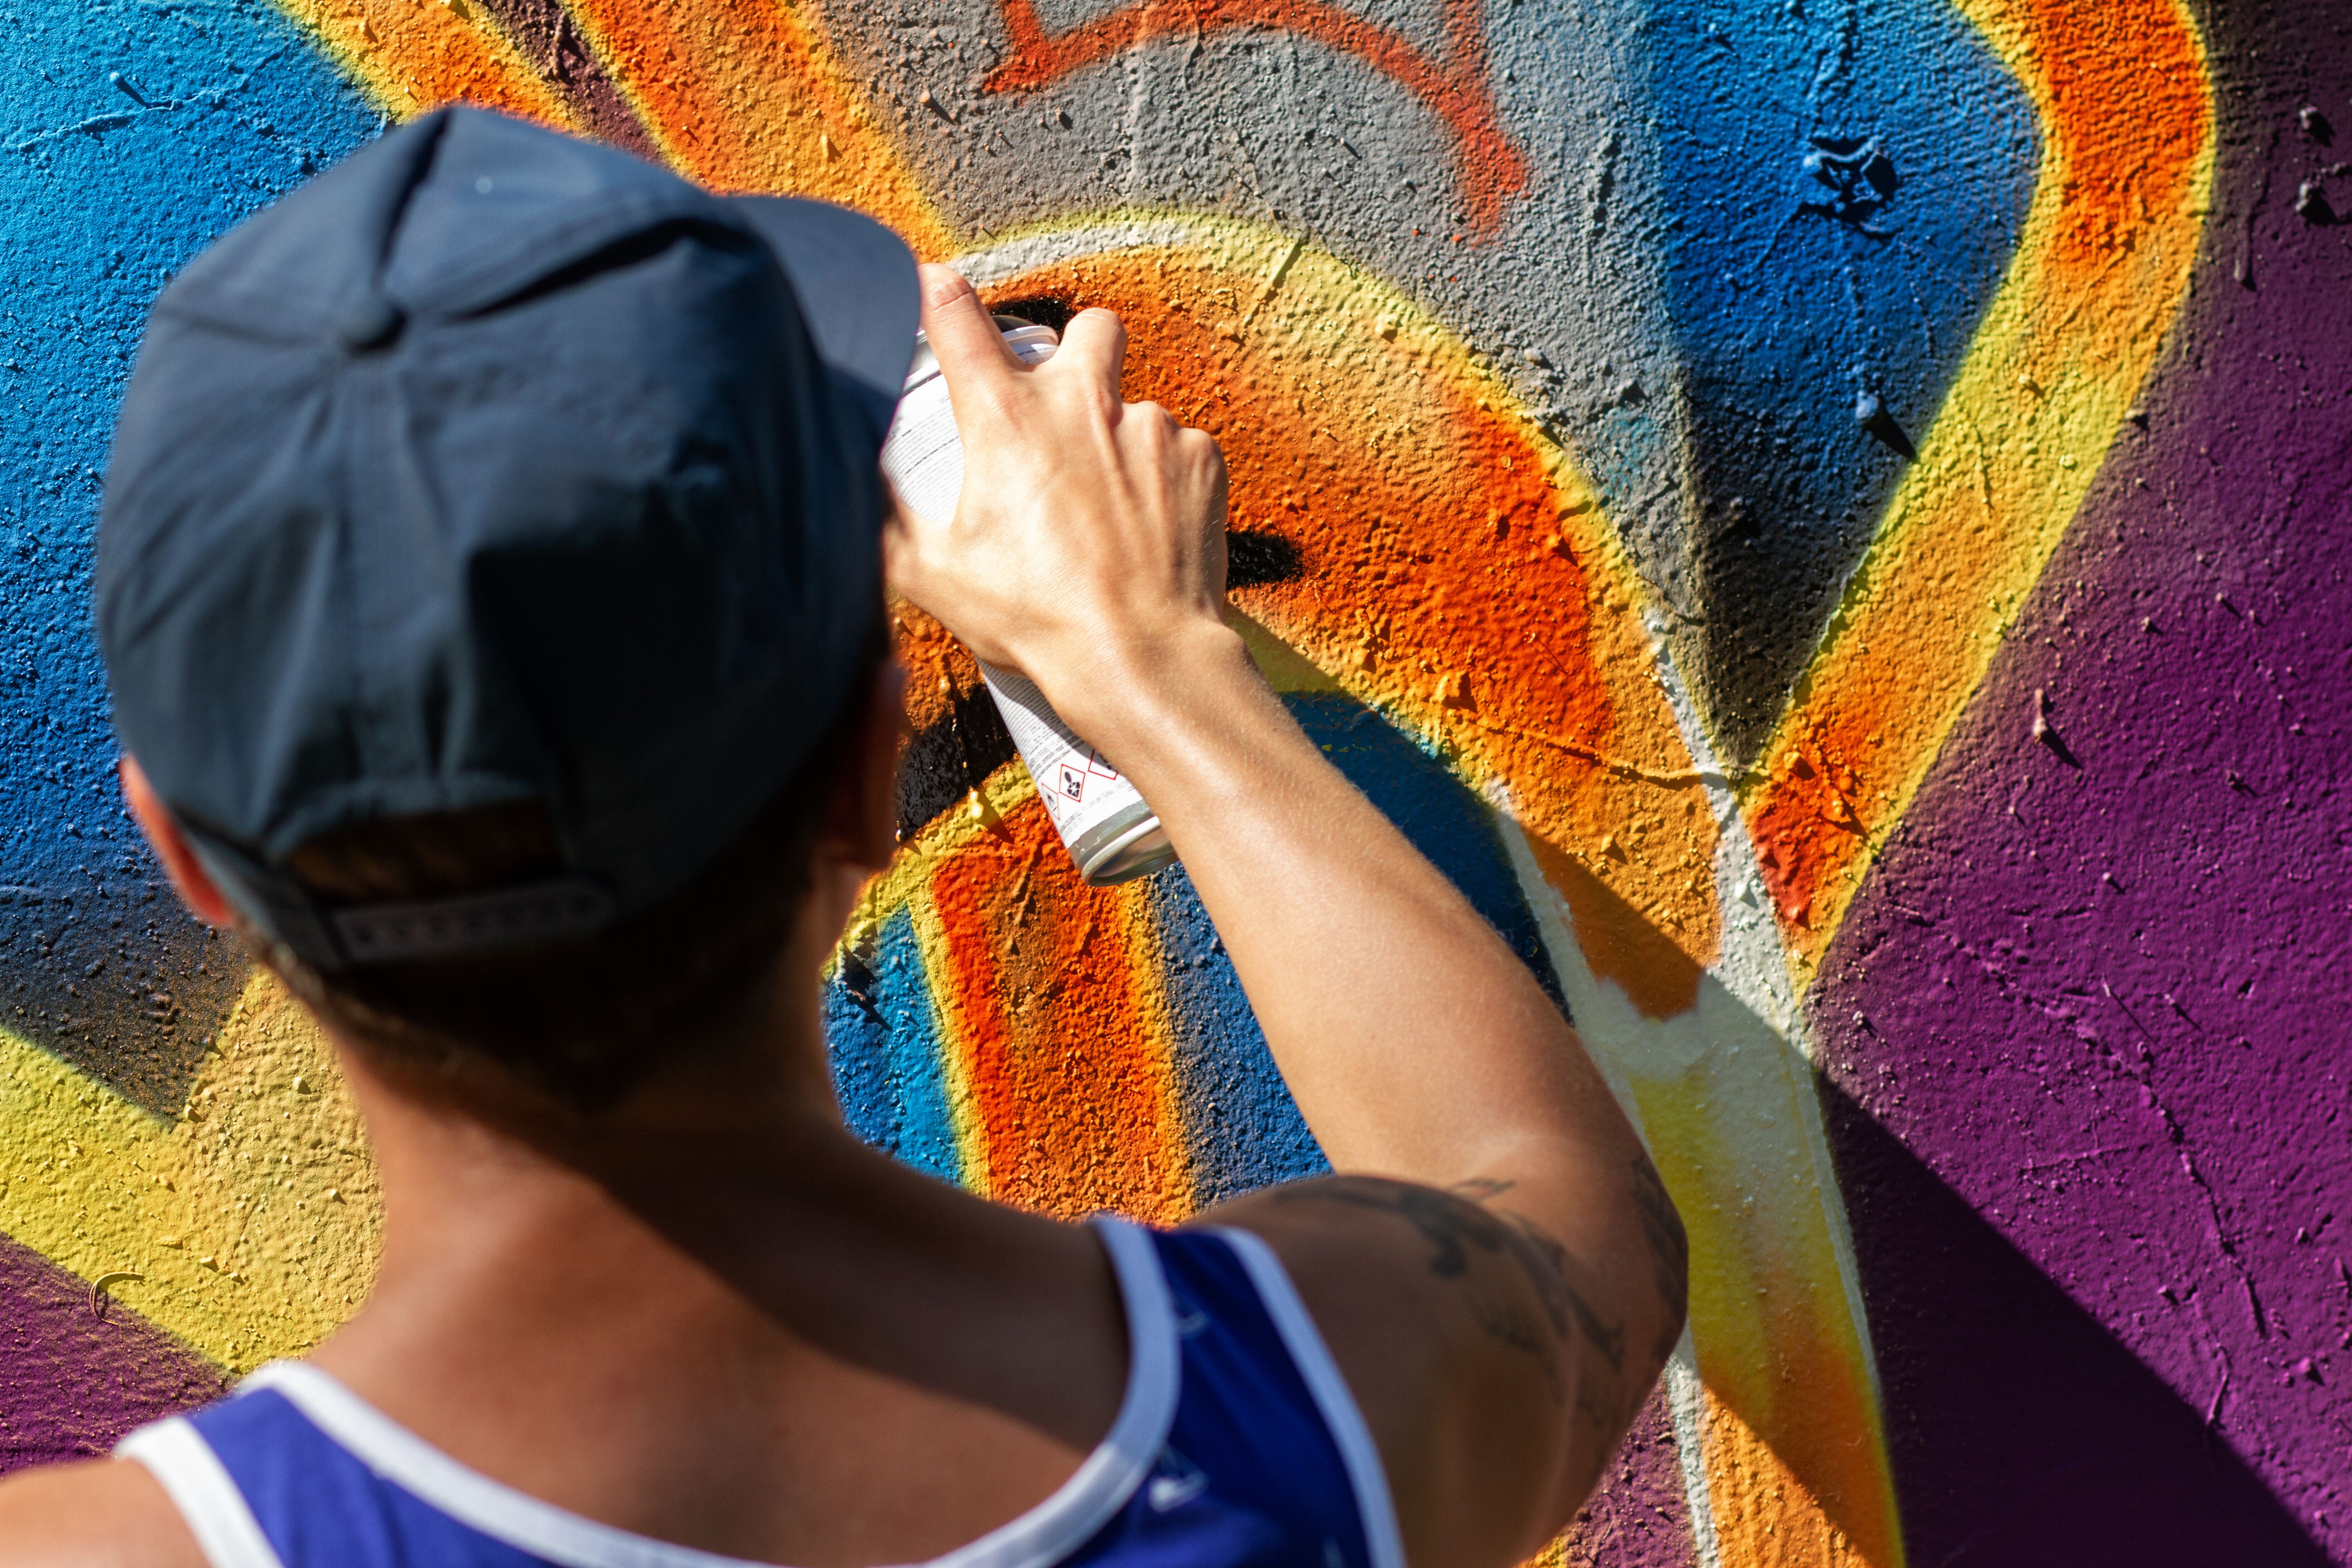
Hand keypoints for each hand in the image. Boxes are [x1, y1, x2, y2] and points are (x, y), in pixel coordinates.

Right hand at [881, 265, 1236, 743]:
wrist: (1141, 657)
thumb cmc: (1037, 619)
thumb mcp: (929, 573)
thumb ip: (882, 517)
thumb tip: (850, 483)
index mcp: (1005, 418)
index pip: (957, 315)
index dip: (939, 292)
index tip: (936, 286)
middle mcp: (1081, 403)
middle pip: (1086, 327)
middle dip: (1075, 353)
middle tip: (1062, 411)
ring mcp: (1149, 427)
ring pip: (1133, 403)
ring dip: (1119, 439)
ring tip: (1105, 508)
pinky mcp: (1199, 459)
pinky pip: (1178, 448)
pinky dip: (1162, 480)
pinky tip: (1145, 528)